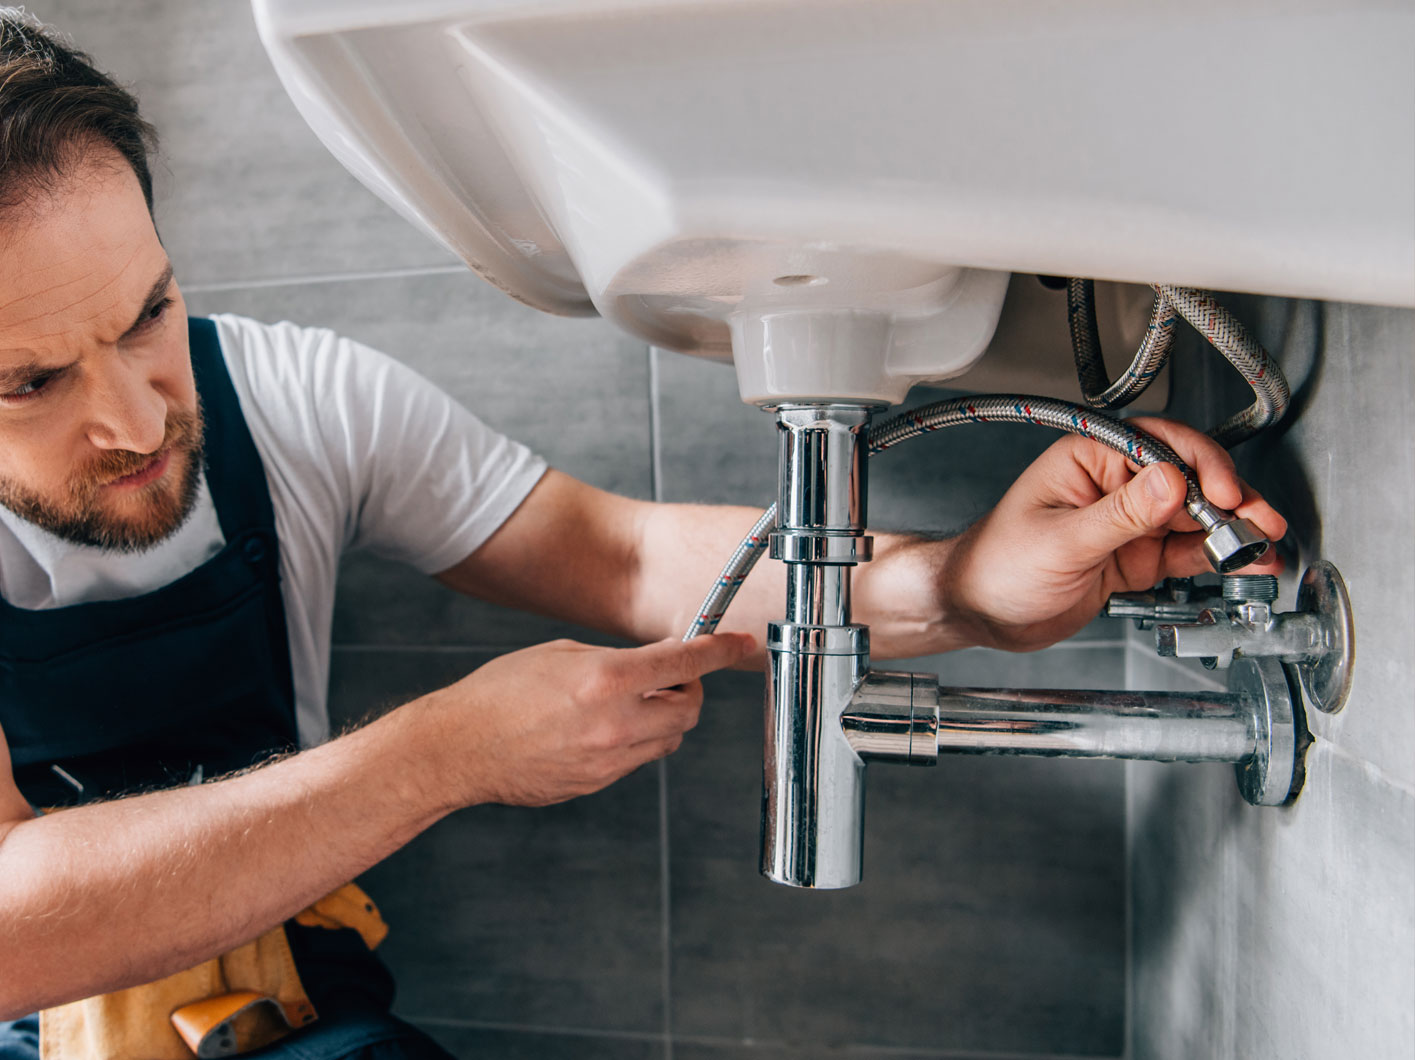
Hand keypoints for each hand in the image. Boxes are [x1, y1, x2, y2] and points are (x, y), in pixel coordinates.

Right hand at [426, 633, 753, 806]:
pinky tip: (600, 729)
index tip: (740, 644)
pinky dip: (635, 741)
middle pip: (688, 710)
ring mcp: (608, 761)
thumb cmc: (499, 693)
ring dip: (663, 719)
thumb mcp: (562, 655)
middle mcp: (614, 723)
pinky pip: (637, 760)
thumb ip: (617, 659)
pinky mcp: (597, 784)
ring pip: (669, 740)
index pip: (686, 663)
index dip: (721, 651)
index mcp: (606, 679)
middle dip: (687, 691)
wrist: (458, 749)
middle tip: (669, 678)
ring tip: (625, 704)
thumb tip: (658, 662)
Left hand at [943, 417, 1286, 651]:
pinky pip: (1183, 550)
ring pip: (1194, 516)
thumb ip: (1119, 516)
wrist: (978, 612)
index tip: (1223, 493)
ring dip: (1230, 529)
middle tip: (1258, 522)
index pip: (1158, 445)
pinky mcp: (1134, 555)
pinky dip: (1213, 556)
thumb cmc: (996, 565)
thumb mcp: (1061, 541)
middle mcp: (1112, 483)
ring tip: (1261, 544)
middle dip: (1229, 499)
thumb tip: (1170, 483)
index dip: (1199, 466)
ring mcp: (1126, 520)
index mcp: (1088, 458)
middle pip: (1188, 478)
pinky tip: (1239, 560)